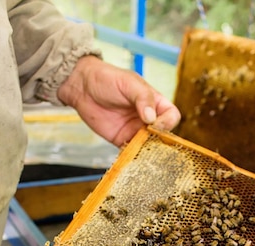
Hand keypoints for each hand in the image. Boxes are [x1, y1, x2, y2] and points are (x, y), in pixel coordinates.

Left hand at [57, 56, 180, 145]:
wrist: (82, 86)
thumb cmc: (108, 79)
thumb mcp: (129, 83)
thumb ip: (143, 98)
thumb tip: (151, 118)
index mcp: (154, 102)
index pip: (171, 115)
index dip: (168, 122)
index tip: (155, 124)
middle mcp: (148, 119)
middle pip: (163, 134)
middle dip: (159, 141)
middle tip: (149, 142)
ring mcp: (135, 131)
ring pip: (149, 146)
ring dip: (147, 151)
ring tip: (141, 153)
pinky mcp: (122, 140)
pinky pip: (133, 152)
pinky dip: (134, 156)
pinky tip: (131, 157)